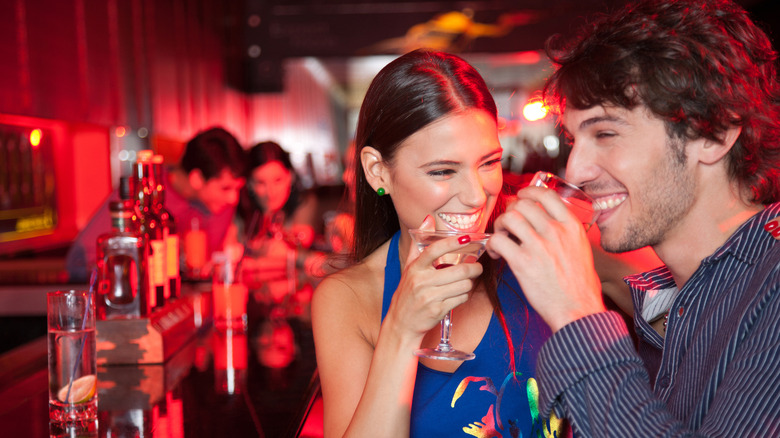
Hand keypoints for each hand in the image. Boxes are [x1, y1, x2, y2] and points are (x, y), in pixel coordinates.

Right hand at [384, 218, 482, 342]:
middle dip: (473, 268)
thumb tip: (428, 219)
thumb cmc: (407, 293)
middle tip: (477, 266)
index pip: (435, 250)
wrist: (401, 324)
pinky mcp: (438, 310)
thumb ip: (419, 244)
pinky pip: (461, 299)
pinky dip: (464, 296)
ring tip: (465, 282)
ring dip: (468, 284)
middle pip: (458, 271)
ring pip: (463, 285)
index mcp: (415, 268)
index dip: (452, 243)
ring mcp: (429, 297)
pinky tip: (458, 294)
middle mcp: (421, 281)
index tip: (467, 238)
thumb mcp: (409, 268)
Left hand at [487, 186, 604, 331]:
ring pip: (509, 217)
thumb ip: (565, 232)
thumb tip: (546, 221)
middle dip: (511, 211)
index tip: (521, 198)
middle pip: (523, 204)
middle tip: (508, 225)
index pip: (546, 194)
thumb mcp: (580, 249)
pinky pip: (498, 240)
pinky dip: (493, 245)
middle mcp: (555, 231)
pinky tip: (498, 255)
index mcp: (571, 226)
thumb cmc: (580, 286)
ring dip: (500, 226)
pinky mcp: (523, 262)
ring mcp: (539, 245)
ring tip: (502, 238)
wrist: (579, 311)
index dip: (528, 192)